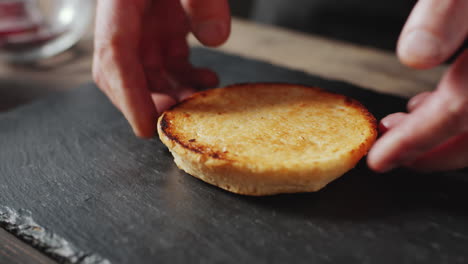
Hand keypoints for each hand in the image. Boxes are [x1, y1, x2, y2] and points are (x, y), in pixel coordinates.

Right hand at [93, 0, 230, 137]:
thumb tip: (215, 38)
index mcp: (120, 1)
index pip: (114, 53)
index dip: (128, 94)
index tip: (144, 125)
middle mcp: (126, 18)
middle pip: (123, 72)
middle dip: (147, 102)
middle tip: (176, 118)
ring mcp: (144, 25)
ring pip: (148, 73)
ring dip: (171, 93)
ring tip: (200, 101)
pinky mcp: (163, 27)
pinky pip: (169, 62)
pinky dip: (186, 78)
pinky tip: (207, 79)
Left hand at [368, 0, 467, 171]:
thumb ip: (446, 11)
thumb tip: (415, 56)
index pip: (460, 110)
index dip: (415, 142)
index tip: (380, 160)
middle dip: (430, 149)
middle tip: (390, 152)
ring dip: (446, 132)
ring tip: (406, 124)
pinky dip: (467, 108)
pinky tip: (442, 97)